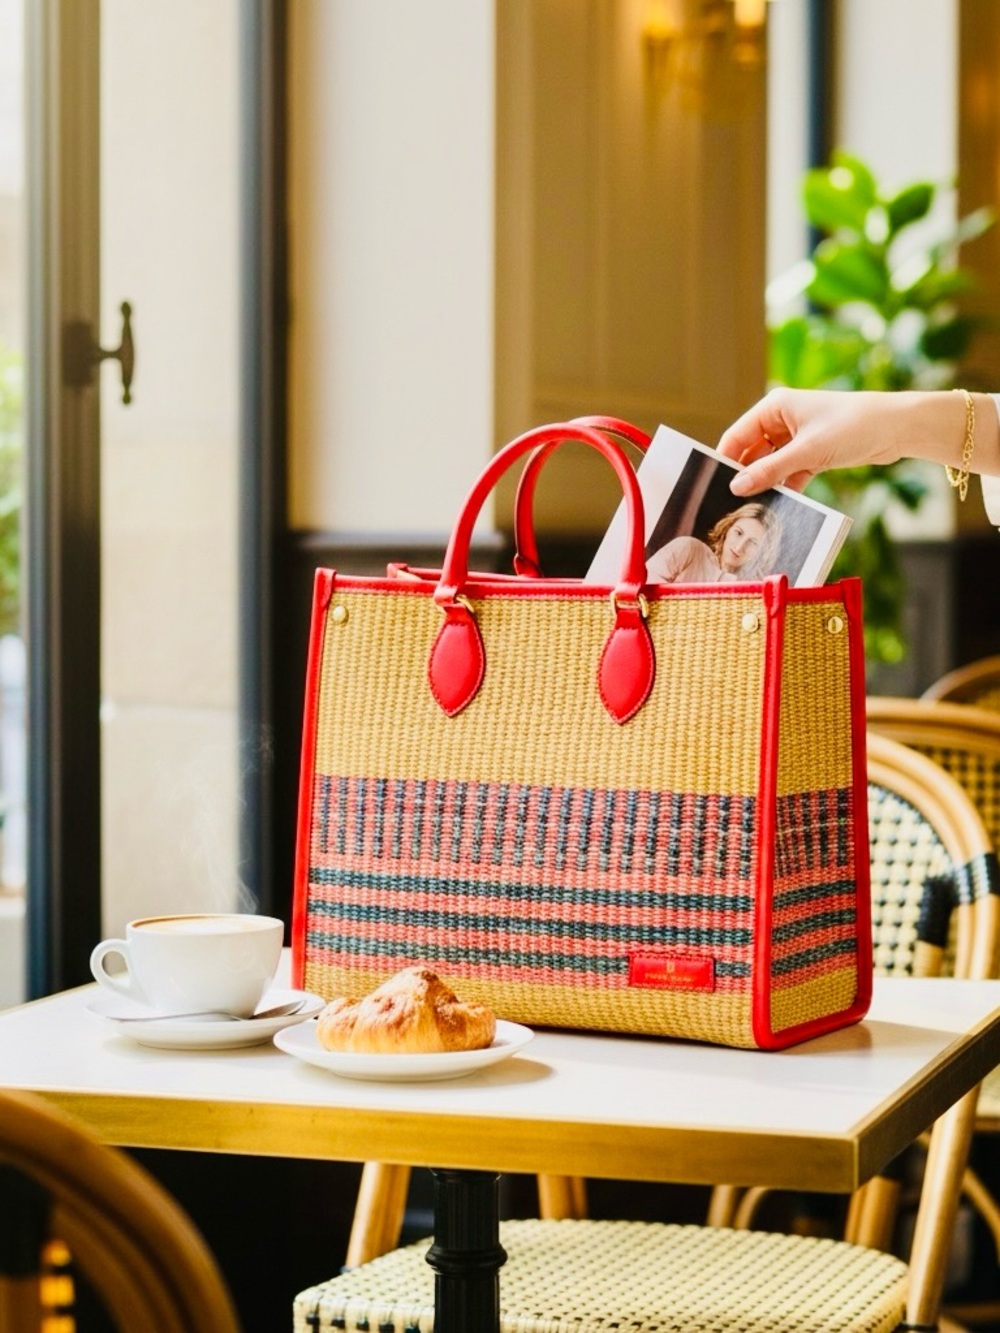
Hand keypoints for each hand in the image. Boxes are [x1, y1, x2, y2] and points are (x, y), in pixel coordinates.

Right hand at [717, 388, 925, 495]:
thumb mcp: (807, 451)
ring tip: (756, 507)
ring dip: (768, 483)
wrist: (898, 428)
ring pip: (772, 464)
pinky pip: (790, 472)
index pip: (737, 435)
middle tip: (733, 503)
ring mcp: (798, 437)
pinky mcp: (814, 453)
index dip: (726, 460)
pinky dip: (787, 486)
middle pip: (753, 451)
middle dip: (746, 475)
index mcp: (775, 407)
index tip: (714, 486)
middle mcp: (783, 419)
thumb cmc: (853, 426)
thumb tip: (737, 487)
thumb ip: (770, 470)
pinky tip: (782, 504)